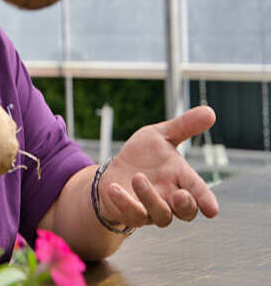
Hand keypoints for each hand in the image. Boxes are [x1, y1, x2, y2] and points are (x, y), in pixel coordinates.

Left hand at [99, 106, 219, 229]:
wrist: (116, 170)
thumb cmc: (143, 155)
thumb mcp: (159, 135)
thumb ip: (184, 126)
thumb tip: (210, 111)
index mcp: (181, 178)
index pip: (199, 191)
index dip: (206, 200)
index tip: (212, 209)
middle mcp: (170, 197)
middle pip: (186, 212)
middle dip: (186, 206)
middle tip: (182, 195)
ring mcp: (152, 209)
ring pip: (160, 215)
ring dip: (150, 198)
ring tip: (138, 177)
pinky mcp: (132, 213)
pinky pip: (132, 215)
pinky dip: (124, 203)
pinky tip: (114, 188)